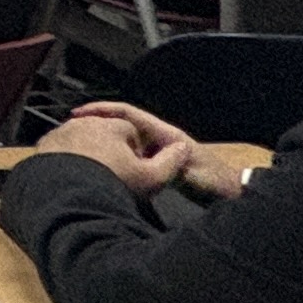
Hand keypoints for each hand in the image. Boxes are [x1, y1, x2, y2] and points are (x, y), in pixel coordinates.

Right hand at [57, 102, 258, 197]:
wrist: (229, 192)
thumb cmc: (214, 183)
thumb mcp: (193, 176)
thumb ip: (175, 167)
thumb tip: (156, 162)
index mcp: (166, 134)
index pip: (129, 113)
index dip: (104, 110)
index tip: (80, 113)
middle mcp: (160, 137)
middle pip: (123, 122)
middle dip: (98, 121)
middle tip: (73, 129)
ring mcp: (159, 149)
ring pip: (126, 138)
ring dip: (106, 137)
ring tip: (83, 143)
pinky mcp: (158, 161)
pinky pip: (131, 152)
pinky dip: (116, 152)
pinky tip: (106, 162)